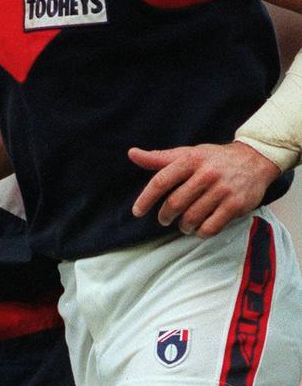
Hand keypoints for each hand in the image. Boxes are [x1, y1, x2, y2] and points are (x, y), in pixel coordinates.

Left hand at [129, 141, 280, 236]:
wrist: (254, 160)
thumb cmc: (213, 158)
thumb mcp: (187, 153)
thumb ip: (159, 158)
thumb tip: (131, 154)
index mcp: (190, 160)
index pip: (161, 181)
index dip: (146, 198)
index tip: (137, 212)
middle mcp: (206, 174)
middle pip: (175, 203)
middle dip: (165, 215)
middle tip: (164, 219)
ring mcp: (222, 190)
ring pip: (192, 217)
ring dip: (183, 226)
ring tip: (183, 225)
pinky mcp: (236, 205)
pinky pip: (211, 227)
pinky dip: (201, 232)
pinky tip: (199, 229)